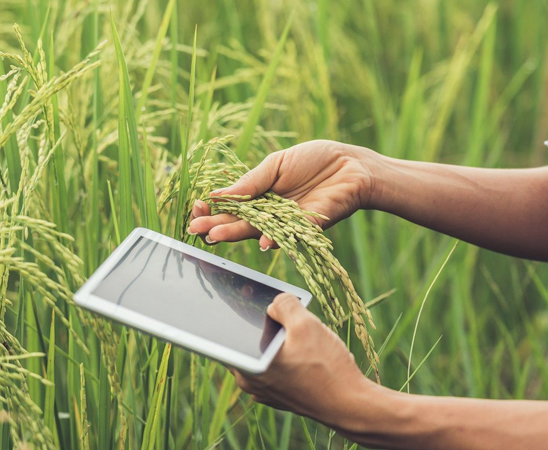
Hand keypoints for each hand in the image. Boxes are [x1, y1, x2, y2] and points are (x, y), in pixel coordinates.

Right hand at [188, 140, 381, 249]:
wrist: (352, 165)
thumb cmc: (315, 160)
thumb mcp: (276, 164)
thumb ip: (251, 181)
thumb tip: (217, 194)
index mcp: (260, 196)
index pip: (230, 207)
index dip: (212, 209)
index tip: (197, 208)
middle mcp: (270, 214)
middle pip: (239, 222)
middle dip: (216, 225)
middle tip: (196, 229)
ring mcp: (288, 223)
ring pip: (258, 231)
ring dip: (237, 234)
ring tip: (216, 235)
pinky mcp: (309, 228)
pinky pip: (290, 235)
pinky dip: (277, 238)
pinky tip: (262, 241)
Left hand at [231, 293, 371, 426]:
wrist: (350, 405)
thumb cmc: (326, 368)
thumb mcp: (306, 324)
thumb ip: (284, 305)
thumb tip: (275, 302)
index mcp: (246, 365)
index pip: (228, 332)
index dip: (236, 311)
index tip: (245, 295)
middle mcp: (249, 381)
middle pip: (249, 341)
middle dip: (264, 324)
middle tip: (281, 310)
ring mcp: (264, 391)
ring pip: (266, 354)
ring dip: (279, 341)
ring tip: (302, 332)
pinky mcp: (280, 396)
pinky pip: (278, 368)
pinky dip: (287, 356)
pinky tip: (308, 350)